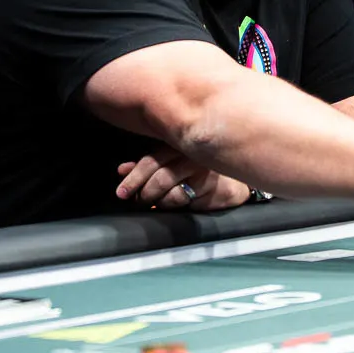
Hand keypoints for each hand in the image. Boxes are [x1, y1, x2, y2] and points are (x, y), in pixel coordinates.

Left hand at [116, 147, 250, 210]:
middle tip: (139, 201)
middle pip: (161, 178)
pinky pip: (186, 204)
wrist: (231, 179)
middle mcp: (192, 156)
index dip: (134, 178)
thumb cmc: (196, 168)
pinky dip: (175, 207)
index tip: (122, 193)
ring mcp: (204, 173)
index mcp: (178, 145)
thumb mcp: (169, 162)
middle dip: (145, 194)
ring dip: (159, 203)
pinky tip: (174, 204)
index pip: (151, 161)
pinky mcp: (212, 190)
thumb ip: (146, 165)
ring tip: (157, 203)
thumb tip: (122, 170)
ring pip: (172, 194)